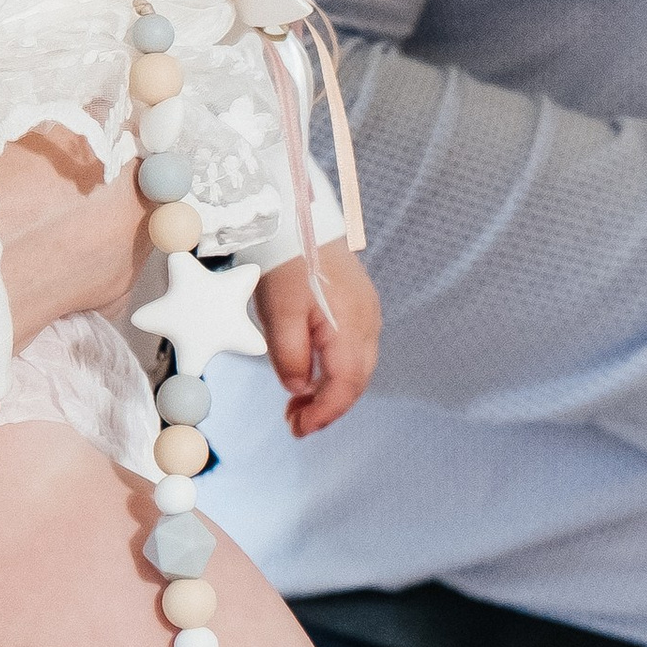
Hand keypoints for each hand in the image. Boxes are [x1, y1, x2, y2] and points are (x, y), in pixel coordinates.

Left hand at [255, 245, 380, 436]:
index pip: (345, 387)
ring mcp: (367, 314)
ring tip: (298, 405)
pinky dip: (335, 372)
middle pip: (356, 382)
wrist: (299, 216)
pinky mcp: (359, 307)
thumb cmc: (287, 261)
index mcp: (351, 327)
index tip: (298, 430)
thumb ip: (290, 357)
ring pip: (357, 369)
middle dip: (327, 409)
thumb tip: (299, 390)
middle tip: (293, 423)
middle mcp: (368, 324)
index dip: (324, 414)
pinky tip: (312, 374)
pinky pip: (354, 351)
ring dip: (330, 392)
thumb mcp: (278, 313)